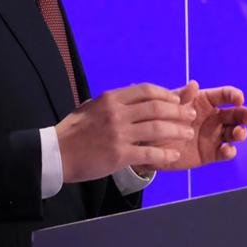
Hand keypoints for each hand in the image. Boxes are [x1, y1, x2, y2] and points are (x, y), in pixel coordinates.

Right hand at [55, 83, 195, 182]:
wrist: (55, 154)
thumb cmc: (74, 131)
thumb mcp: (93, 107)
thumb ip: (115, 100)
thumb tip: (137, 91)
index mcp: (111, 99)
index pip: (146, 90)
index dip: (166, 94)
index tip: (177, 100)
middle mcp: (117, 113)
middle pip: (157, 108)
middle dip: (178, 111)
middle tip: (190, 115)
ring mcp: (119, 134)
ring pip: (157, 129)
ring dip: (177, 131)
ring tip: (187, 134)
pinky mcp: (119, 155)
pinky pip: (149, 153)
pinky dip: (165, 154)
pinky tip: (174, 155)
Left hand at [142, 81, 246, 170]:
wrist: (147, 145)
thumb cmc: (158, 119)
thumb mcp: (167, 105)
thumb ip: (181, 97)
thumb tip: (194, 84)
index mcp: (206, 101)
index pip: (225, 95)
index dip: (234, 95)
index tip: (239, 98)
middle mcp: (214, 118)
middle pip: (236, 114)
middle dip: (245, 115)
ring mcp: (214, 136)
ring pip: (234, 133)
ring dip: (240, 132)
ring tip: (238, 133)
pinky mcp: (211, 154)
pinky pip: (225, 152)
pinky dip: (229, 151)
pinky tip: (226, 149)